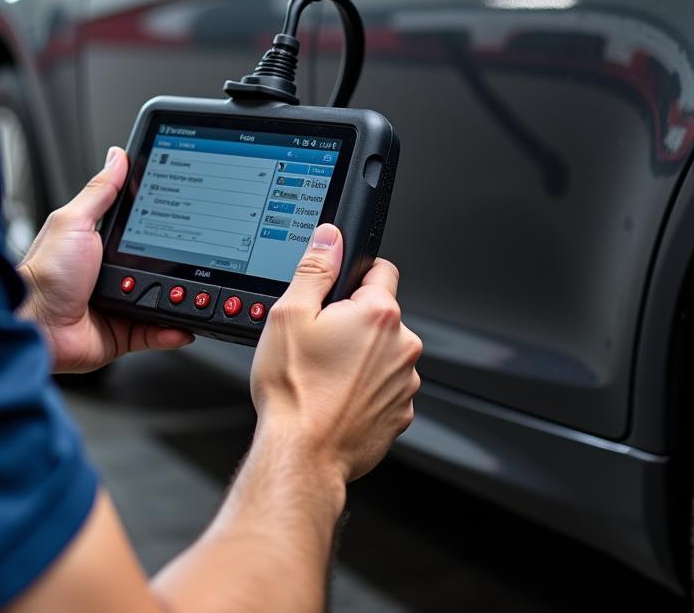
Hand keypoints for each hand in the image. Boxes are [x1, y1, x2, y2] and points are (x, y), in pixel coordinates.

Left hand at [18, 147, 193, 372]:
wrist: (34, 326)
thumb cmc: (44, 274)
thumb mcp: (74, 221)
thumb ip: (100, 192)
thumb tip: (117, 157)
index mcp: (98, 243)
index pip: (139, 226)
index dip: (163, 220)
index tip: (187, 214)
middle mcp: (110, 272)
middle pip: (156, 263)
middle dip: (177, 262)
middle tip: (194, 256)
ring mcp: (118, 301)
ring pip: (160, 298)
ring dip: (177, 297)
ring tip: (192, 291)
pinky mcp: (122, 331)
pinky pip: (154, 331)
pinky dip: (170, 330)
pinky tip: (182, 324)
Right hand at [250, 223, 421, 483]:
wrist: (302, 455)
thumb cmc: (293, 390)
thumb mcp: (289, 314)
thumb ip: (315, 269)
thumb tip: (330, 238)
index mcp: (378, 314)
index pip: (382, 269)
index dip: (354, 276)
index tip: (336, 294)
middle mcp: (402, 346)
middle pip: (380, 315)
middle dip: (353, 321)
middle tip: (318, 340)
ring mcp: (405, 383)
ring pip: (382, 353)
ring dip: (360, 357)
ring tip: (324, 374)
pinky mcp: (400, 414)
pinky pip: (384, 387)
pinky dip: (364, 388)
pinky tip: (335, 396)